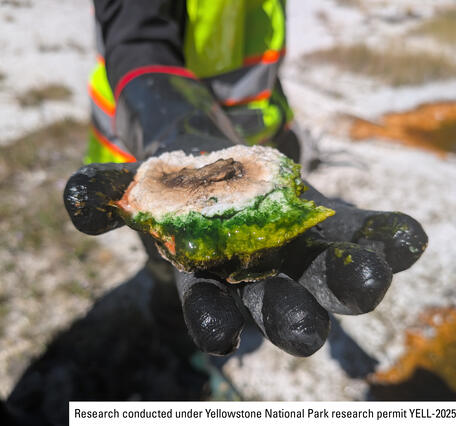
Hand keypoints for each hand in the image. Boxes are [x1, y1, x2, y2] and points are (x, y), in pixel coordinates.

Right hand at [63, 161, 426, 356]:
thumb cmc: (174, 182)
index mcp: (211, 274)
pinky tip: (405, 237)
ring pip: (327, 275)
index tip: (223, 337)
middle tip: (308, 333)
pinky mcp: (329, 222)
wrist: (215, 164)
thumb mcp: (136, 185)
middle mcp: (259, 273)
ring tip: (371, 278)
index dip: (213, 320)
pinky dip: (384, 237)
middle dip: (292, 316)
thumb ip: (103, 194)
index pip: (210, 307)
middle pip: (277, 303)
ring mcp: (299, 249)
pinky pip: (360, 233)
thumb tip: (75, 198)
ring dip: (351, 281)